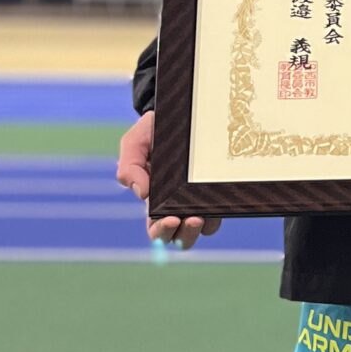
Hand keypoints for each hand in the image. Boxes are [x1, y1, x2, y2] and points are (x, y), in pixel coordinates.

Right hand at [116, 108, 221, 250]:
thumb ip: (129, 166)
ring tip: (202, 213)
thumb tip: (142, 194)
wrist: (179, 113)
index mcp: (154, 200)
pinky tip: (218, 200)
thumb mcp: (135, 143)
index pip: (156, 228)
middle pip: (181, 238)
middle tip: (192, 219)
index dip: (162, 231)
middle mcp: (177, 204)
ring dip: (203, 227)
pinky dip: (219, 211)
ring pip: (204, 230)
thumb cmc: (153, 131)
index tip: (169, 218)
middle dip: (186, 235)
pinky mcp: (217, 190)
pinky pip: (221, 210)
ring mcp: (199, 199)